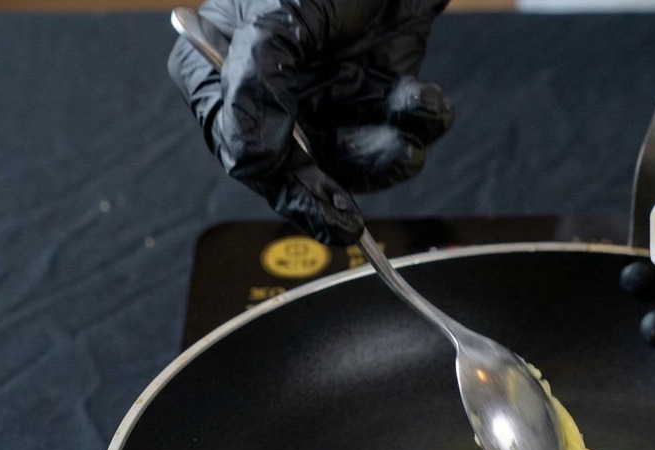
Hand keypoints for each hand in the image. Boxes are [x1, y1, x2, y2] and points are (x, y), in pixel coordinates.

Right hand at [168, 0, 454, 243]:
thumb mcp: (276, 20)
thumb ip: (255, 89)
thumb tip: (247, 159)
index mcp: (227, 69)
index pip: (243, 149)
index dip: (282, 187)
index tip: (322, 209)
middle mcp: (277, 91)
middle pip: (299, 167)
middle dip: (332, 193)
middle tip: (353, 224)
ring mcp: (331, 91)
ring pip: (356, 156)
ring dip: (387, 158)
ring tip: (409, 140)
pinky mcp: (381, 88)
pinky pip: (399, 128)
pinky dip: (420, 121)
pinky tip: (427, 100)